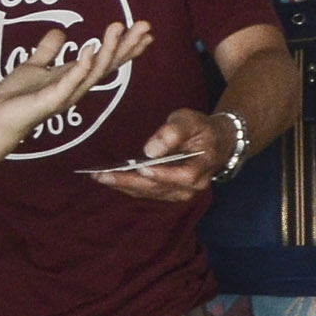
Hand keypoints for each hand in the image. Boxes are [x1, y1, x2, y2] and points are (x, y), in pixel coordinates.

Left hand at [0, 22, 146, 156]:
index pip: (106, 60)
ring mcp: (66, 95)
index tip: (144, 30)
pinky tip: (89, 49)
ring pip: (94, 72)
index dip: (125, 46)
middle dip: (127, 46)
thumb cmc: (16, 98)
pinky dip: (81, 67)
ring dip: (108, 50)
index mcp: (74, 78)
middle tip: (145, 26)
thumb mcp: (34, 66)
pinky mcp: (50, 101)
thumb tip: (60, 31)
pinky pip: (69, 83)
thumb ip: (47, 51)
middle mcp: (76, 87)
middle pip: (108, 65)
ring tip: (118, 28)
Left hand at [92, 104, 224, 206]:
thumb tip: (150, 150)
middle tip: (102, 175)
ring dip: (124, 186)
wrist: (215, 143)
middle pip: (159, 187)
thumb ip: (173, 132)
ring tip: (100, 177)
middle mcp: (192, 188)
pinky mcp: (169, 193)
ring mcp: (180, 193)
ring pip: (150, 192)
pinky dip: (129, 186)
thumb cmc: (201, 129)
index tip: (141, 167)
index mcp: (201, 168)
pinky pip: (148, 192)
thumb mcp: (190, 121)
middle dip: (129, 181)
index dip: (162, 173)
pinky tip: (112, 179)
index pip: (183, 176)